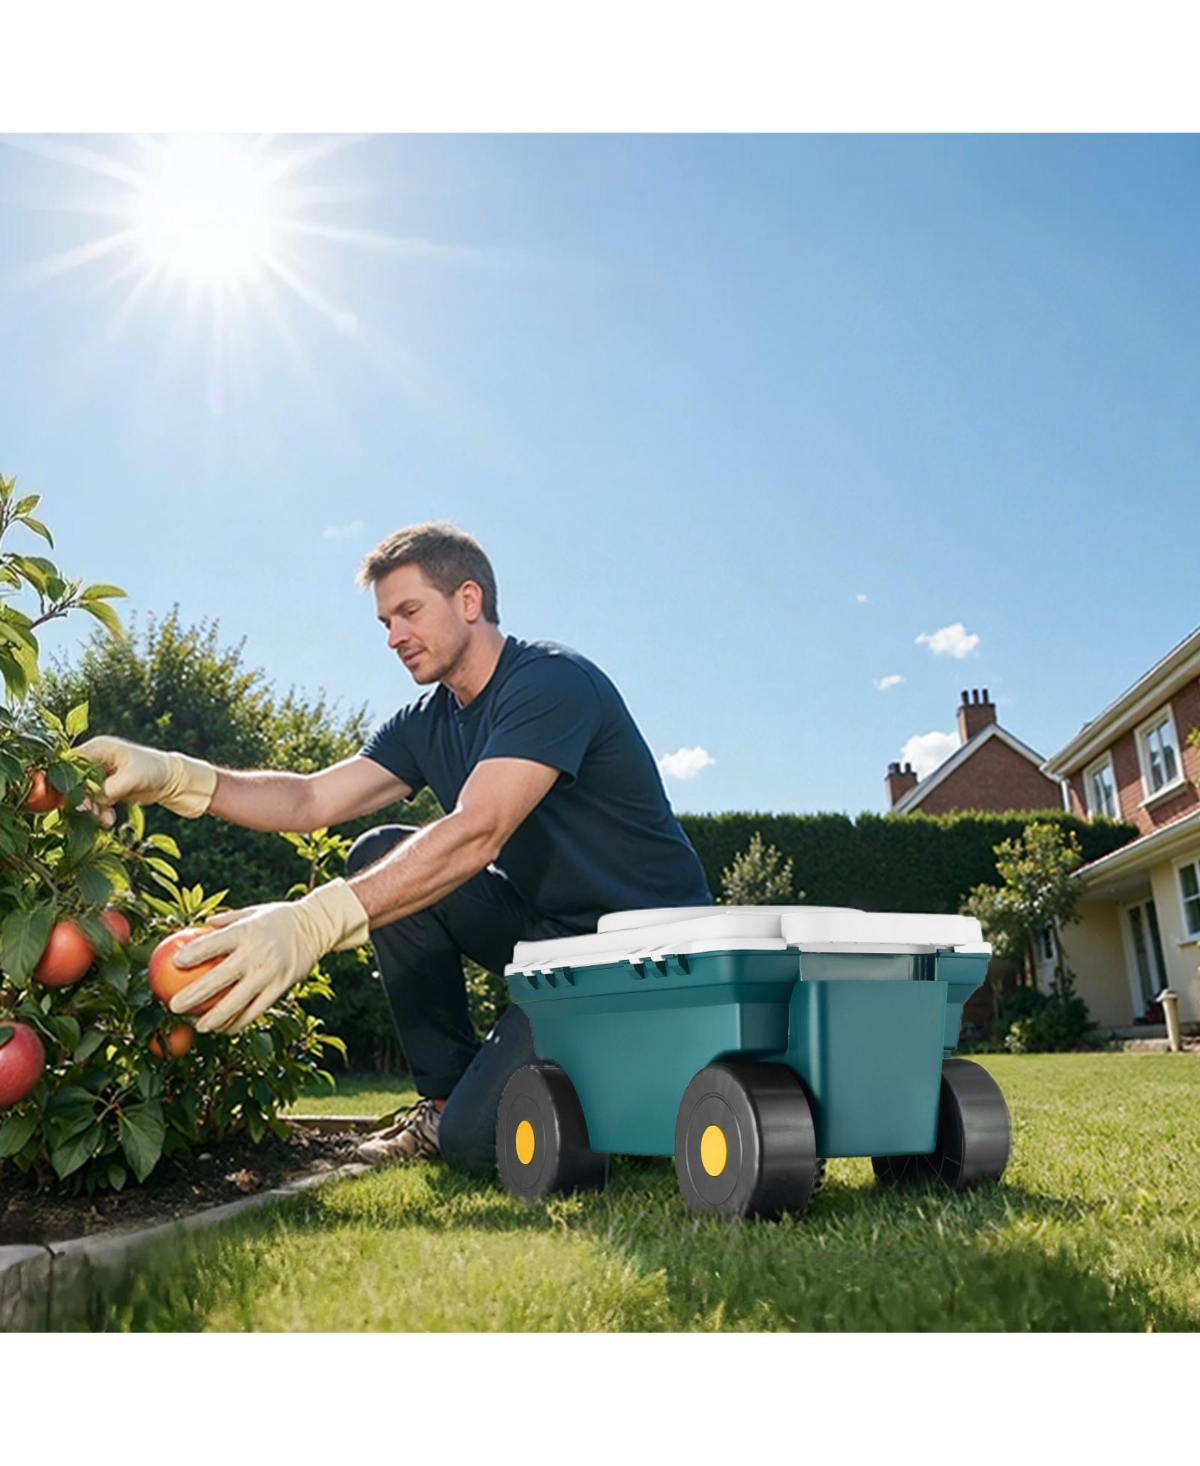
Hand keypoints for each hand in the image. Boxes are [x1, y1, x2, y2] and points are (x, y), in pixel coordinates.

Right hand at [77, 735, 216, 818]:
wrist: (180, 782)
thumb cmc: (157, 770)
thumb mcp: (130, 778)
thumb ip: (106, 789)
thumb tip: (88, 803)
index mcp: (100, 748)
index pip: (69, 762)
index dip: (64, 781)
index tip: (67, 799)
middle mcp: (99, 759)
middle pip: (74, 781)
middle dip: (81, 799)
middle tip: (91, 812)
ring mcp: (105, 775)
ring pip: (85, 795)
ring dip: (92, 810)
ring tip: (105, 820)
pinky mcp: (112, 789)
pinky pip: (97, 803)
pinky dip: (100, 813)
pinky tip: (109, 820)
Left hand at [170, 879, 370, 1034]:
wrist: (317, 926)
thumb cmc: (278, 918)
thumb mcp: (253, 912)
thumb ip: (226, 920)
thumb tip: (198, 928)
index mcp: (245, 932)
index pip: (211, 944)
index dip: (190, 954)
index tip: (173, 963)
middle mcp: (256, 954)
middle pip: (217, 980)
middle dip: (192, 996)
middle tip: (173, 1006)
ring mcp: (269, 973)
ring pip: (236, 1002)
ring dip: (214, 1018)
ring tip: (199, 1027)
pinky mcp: (281, 987)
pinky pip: (256, 1010)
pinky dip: (239, 1022)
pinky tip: (225, 1028)